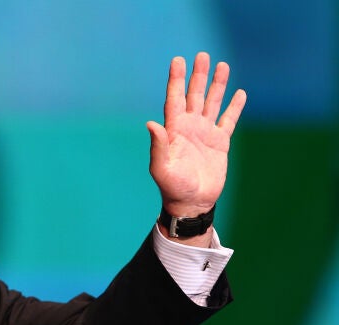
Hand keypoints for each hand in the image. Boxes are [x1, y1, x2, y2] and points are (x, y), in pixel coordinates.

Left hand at [147, 52, 246, 218]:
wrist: (192, 202)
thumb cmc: (172, 187)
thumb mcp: (161, 168)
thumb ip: (158, 145)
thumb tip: (151, 123)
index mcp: (174, 130)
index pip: (174, 99)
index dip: (176, 80)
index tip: (178, 60)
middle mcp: (189, 127)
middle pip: (194, 95)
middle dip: (197, 76)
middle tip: (202, 55)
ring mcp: (205, 133)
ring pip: (212, 103)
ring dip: (217, 85)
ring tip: (222, 65)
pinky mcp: (220, 143)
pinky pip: (228, 120)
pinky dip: (234, 107)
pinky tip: (239, 93)